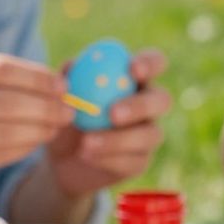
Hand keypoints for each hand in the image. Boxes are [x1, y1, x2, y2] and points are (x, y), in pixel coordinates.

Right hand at [0, 54, 67, 200]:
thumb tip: (51, 80)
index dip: (37, 76)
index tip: (63, 84)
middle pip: (8, 98)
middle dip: (47, 104)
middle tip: (71, 110)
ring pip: (7, 128)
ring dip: (41, 127)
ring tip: (58, 127)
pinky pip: (0, 153)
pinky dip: (25, 147)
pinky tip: (37, 143)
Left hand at [46, 49, 172, 200]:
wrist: (62, 156)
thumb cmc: (65, 114)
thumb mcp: (61, 95)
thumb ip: (69, 78)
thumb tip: (72, 65)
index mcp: (134, 79)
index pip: (155, 62)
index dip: (150, 63)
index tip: (133, 70)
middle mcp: (149, 104)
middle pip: (162, 100)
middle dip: (140, 106)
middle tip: (112, 113)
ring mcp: (148, 134)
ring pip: (150, 135)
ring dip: (118, 139)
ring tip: (86, 143)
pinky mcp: (141, 161)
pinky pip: (134, 161)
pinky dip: (109, 159)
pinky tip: (87, 156)